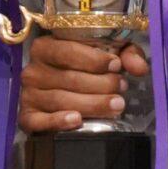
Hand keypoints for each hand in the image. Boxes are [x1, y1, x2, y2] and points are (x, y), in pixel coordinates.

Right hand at [20, 35, 148, 132]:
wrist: (66, 92)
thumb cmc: (87, 68)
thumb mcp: (109, 53)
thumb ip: (127, 54)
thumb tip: (139, 67)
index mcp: (46, 47)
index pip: (68, 51)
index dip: (94, 59)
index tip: (116, 66)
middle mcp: (33, 70)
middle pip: (69, 78)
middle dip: (100, 85)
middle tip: (121, 89)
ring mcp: (28, 94)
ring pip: (61, 100)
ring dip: (91, 104)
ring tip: (116, 105)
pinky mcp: (27, 116)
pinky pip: (38, 121)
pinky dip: (57, 121)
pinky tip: (77, 120)